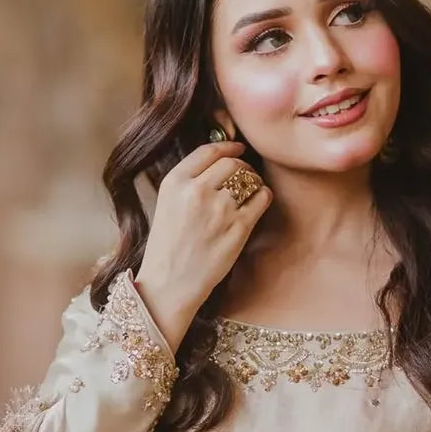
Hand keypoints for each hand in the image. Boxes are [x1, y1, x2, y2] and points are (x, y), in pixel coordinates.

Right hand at [134, 139, 271, 351]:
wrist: (169, 285)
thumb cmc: (167, 247)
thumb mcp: (166, 204)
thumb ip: (189, 181)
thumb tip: (220, 161)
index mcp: (175, 182)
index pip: (209, 150)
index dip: (228, 146)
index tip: (238, 148)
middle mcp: (197, 191)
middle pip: (232, 163)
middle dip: (242, 166)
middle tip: (245, 176)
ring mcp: (219, 209)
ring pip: (250, 178)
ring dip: (254, 182)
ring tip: (250, 191)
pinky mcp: (239, 228)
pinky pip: (262, 198)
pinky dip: (263, 196)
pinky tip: (258, 203)